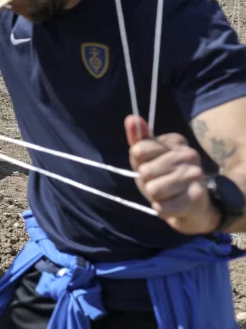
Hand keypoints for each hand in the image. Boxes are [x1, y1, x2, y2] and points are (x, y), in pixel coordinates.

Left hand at [126, 115, 219, 234]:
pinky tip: (174, 206)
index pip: (138, 150)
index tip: (154, 167)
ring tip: (169, 194)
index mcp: (176, 141)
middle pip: (144, 171)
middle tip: (162, 183)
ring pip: (152, 189)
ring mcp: (195, 175)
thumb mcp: (148, 158)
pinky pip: (161, 207)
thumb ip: (139, 139)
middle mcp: (188, 154)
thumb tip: (131, 118)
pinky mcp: (196, 197)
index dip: (140, 164)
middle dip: (147, 182)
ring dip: (156, 197)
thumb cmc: (165, 178)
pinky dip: (162, 210)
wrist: (195, 206)